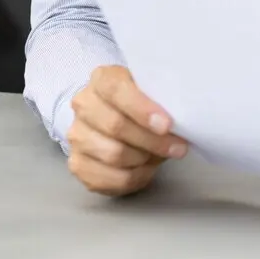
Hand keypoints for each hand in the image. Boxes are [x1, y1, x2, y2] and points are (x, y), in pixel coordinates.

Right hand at [66, 65, 186, 195]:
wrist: (119, 115)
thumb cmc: (144, 102)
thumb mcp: (153, 90)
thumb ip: (162, 99)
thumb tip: (182, 121)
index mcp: (102, 79)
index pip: (116, 90)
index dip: (142, 109)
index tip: (167, 124)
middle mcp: (84, 105)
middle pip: (116, 126)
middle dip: (152, 141)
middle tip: (178, 147)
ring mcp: (77, 135)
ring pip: (113, 154)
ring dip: (144, 159)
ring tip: (161, 155)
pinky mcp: (77, 163)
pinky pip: (108, 179)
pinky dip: (134, 178)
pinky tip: (147, 169)